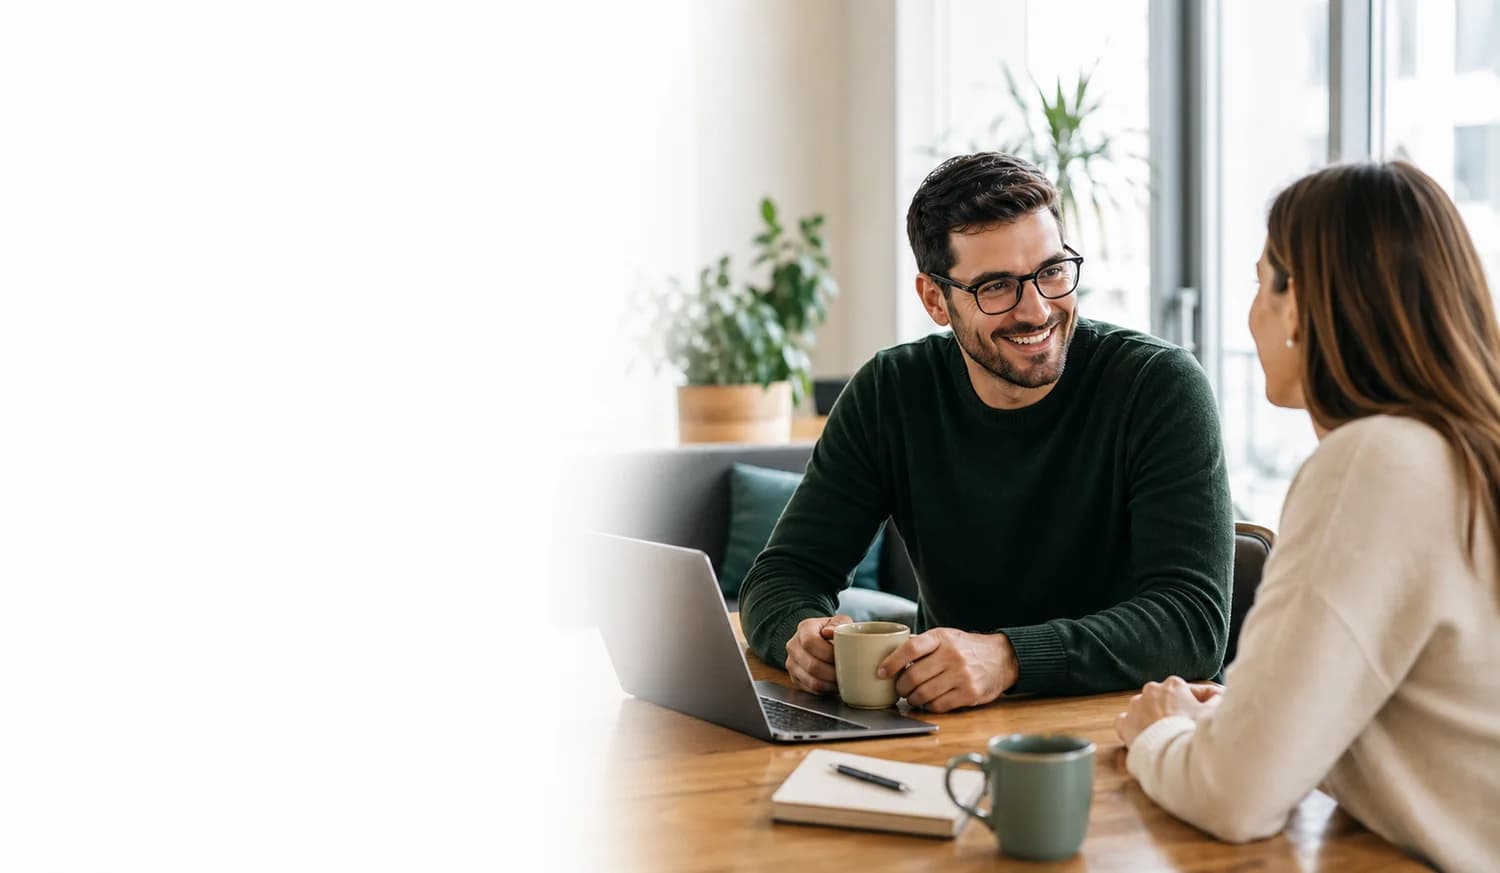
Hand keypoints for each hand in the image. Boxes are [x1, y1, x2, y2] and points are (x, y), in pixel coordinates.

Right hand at [784, 615, 851, 693]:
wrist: (822, 640)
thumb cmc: (834, 632)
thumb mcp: (840, 622)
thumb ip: (839, 624)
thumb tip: (830, 631)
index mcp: (804, 628)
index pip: (810, 642)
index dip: (828, 653)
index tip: (843, 657)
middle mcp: (794, 646)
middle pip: (811, 665)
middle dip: (833, 672)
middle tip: (848, 673)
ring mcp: (792, 664)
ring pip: (811, 681)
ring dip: (830, 684)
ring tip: (844, 680)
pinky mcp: (795, 678)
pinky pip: (811, 689)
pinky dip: (826, 690)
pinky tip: (836, 684)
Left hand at [876, 628, 1016, 712]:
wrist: (1002, 658)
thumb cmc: (967, 648)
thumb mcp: (946, 637)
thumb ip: (922, 644)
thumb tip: (889, 654)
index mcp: (941, 638)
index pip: (910, 648)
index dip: (891, 662)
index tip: (881, 672)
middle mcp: (951, 655)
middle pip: (913, 676)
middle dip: (900, 687)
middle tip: (898, 690)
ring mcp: (961, 675)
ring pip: (923, 694)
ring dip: (912, 699)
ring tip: (912, 697)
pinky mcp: (969, 694)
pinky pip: (938, 705)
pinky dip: (928, 706)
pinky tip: (928, 702)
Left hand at [1114, 676, 1221, 746]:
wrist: (1174, 756)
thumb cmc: (1195, 733)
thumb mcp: (1215, 711)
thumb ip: (1217, 698)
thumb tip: (1217, 694)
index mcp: (1173, 685)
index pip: (1190, 692)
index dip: (1201, 705)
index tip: (1206, 717)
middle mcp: (1151, 690)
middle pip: (1167, 701)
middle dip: (1177, 712)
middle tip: (1187, 729)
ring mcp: (1135, 707)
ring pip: (1147, 710)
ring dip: (1156, 719)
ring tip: (1169, 736)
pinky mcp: (1124, 724)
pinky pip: (1127, 722)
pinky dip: (1135, 728)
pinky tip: (1147, 736)